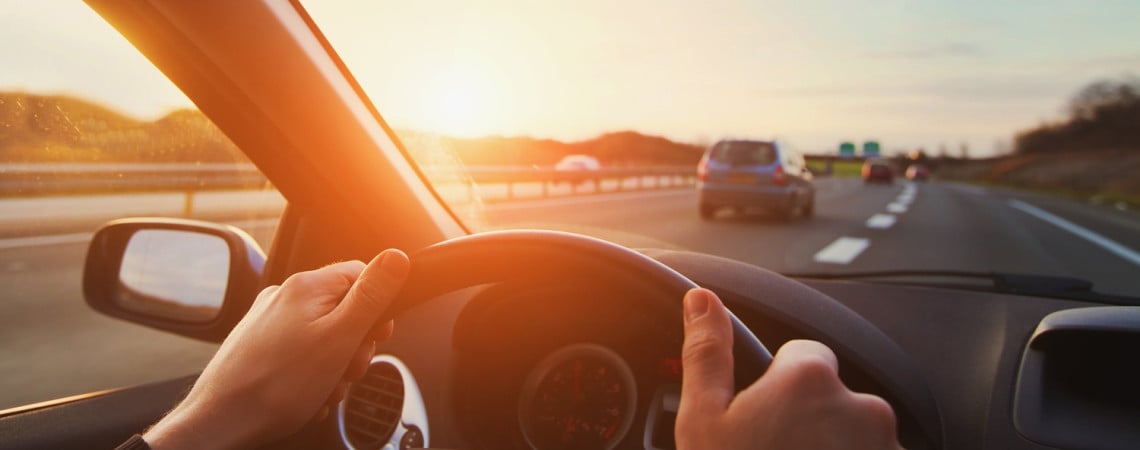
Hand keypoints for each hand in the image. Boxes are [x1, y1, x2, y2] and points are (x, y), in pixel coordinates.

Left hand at [143, 249, 409, 449]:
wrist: (221, 421)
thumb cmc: (277, 385)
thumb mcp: (340, 338)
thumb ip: (371, 296)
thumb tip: (396, 257)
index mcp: (307, 286)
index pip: (361, 276)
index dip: (377, 309)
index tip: (377, 337)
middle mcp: (284, 296)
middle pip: (343, 309)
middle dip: (354, 345)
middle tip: (346, 370)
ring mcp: (268, 321)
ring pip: (323, 335)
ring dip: (334, 365)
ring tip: (323, 389)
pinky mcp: (258, 345)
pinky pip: (300, 353)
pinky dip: (311, 374)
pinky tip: (306, 394)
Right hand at [675, 288, 902, 449]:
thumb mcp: (703, 421)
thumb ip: (707, 353)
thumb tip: (702, 300)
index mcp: (810, 380)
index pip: (802, 354)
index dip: (775, 384)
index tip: (761, 418)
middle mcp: (862, 407)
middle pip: (832, 397)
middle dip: (808, 421)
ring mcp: (886, 449)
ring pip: (855, 434)